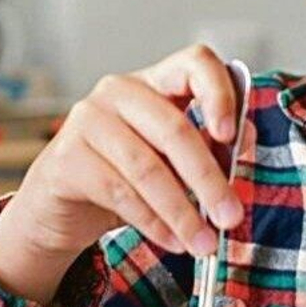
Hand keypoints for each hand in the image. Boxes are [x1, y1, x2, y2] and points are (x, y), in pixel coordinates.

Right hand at [0, 45, 244, 303]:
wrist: (60, 206)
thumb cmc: (123, 176)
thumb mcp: (170, 161)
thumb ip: (207, 147)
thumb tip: (245, 139)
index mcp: (153, 82)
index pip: (194, 63)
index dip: (218, 94)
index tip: (231, 135)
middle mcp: (118, 91)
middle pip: (174, 129)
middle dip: (209, 180)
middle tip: (231, 218)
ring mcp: (87, 120)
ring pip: (147, 168)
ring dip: (182, 213)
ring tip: (203, 243)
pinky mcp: (67, 157)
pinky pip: (120, 192)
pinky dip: (153, 223)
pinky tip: (172, 241)